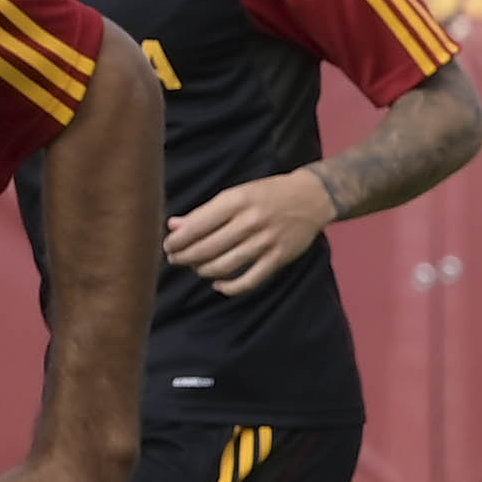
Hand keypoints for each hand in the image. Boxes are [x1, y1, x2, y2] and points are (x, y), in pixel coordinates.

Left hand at [162, 170, 339, 296]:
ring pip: (224, 266)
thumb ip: (204, 212)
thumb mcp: (235, 194)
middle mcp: (250, 222)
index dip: (177, 241)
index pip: (196, 227)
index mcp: (236, 202)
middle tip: (175, 259)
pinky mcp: (279, 258)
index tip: (169, 246)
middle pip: (206, 249)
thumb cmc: (268, 194)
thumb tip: (173, 226)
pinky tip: (218, 284)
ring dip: (202, 271)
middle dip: (184, 257)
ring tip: (195, 268)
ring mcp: (266, 242)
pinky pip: (250, 280)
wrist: (312, 197)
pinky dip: (230, 287)